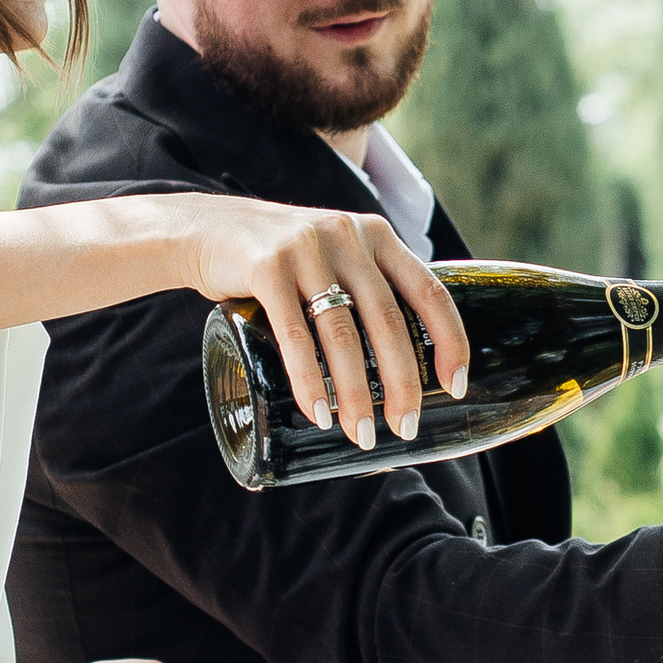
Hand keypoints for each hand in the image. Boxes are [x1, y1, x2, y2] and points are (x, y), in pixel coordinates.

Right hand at [178, 197, 470, 449]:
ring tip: (360, 433)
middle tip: (404, 427)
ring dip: (355, 393)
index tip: (453, 387)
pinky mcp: (266, 267)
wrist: (208, 228)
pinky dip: (310, 380)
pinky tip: (319, 412)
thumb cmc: (283, 256)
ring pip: (343, 334)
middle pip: (389, 321)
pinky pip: (294, 334)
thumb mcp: (336, 254)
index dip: (449, 342)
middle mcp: (348, 237)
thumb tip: (404, 360)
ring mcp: (306, 249)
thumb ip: (369, 287)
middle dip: (401, 384)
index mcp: (377, 236)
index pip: (429, 292)